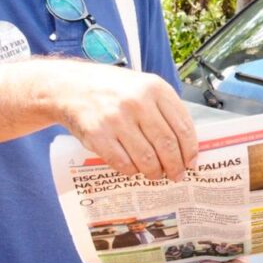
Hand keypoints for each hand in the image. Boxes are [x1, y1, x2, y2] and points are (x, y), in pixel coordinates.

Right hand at [52, 62, 197, 181]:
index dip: (190, 150)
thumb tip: (185, 145)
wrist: (71, 87)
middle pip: (167, 145)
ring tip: (156, 175)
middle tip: (177, 175)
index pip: (183, 126)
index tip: (191, 163)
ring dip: (155, 172)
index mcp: (155, 88)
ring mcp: (116, 119)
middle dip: (175, 166)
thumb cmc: (112, 89)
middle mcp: (137, 102)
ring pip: (147, 158)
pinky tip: (134, 169)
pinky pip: (123, 164)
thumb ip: (164, 109)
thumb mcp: (143, 86)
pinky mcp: (98, 135)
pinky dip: (132, 171)